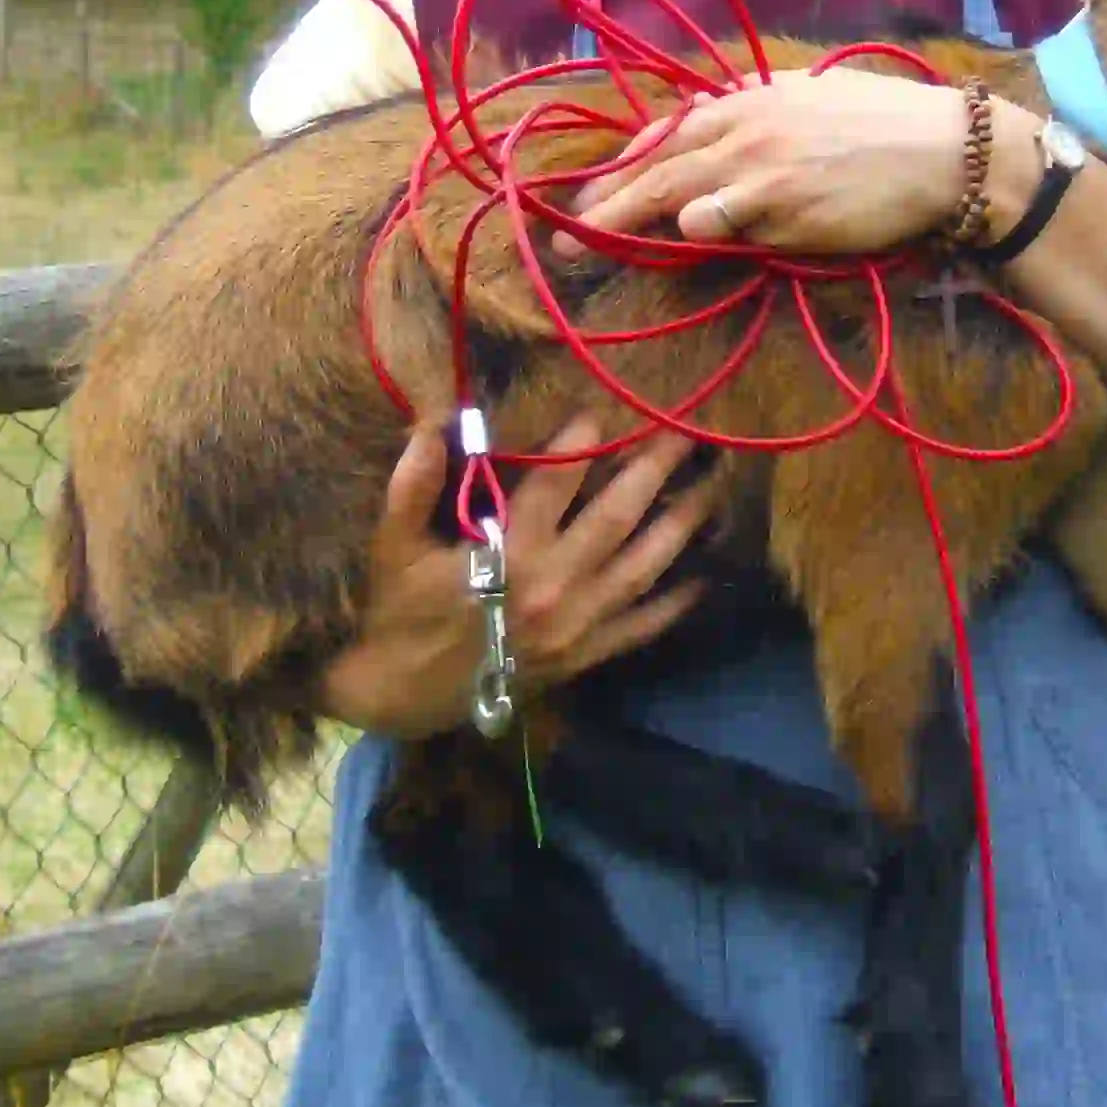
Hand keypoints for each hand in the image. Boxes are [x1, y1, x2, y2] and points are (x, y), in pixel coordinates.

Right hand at [315, 415, 716, 737]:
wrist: (399, 696)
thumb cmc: (397, 613)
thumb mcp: (394, 545)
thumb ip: (414, 483)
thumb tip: (431, 421)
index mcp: (506, 553)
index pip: (554, 484)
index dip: (580, 444)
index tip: (602, 411)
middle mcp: (551, 585)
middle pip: (615, 518)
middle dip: (653, 471)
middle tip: (688, 434)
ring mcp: (574, 625)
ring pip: (640, 568)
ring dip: (680, 527)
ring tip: (712, 491)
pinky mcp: (581, 657)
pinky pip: (638, 629)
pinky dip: (672, 606)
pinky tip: (703, 580)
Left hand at [568, 65, 978, 255]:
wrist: (944, 153)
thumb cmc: (891, 127)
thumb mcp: (820, 100)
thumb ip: (770, 113)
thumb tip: (732, 121)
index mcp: (755, 100)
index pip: (675, 126)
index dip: (632, 157)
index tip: (600, 181)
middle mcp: (747, 125)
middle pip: (660, 161)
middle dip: (610, 192)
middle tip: (569, 223)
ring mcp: (759, 165)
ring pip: (674, 191)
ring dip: (626, 218)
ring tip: (586, 243)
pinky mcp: (779, 205)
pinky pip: (719, 219)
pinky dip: (692, 228)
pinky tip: (673, 239)